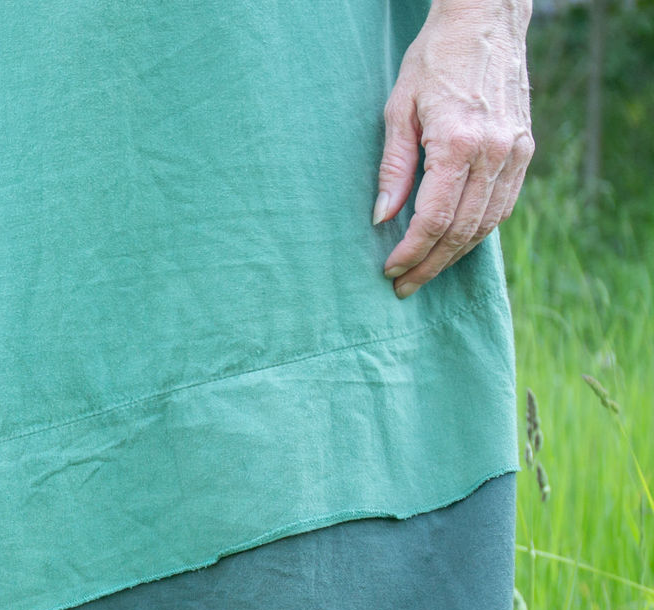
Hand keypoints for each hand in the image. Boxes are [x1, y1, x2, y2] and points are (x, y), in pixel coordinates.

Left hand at [375, 0, 533, 298]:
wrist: (484, 22)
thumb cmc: (433, 61)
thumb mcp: (398, 109)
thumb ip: (393, 167)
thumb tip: (382, 218)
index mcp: (458, 141)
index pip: (435, 217)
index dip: (412, 250)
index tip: (390, 269)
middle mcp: (494, 150)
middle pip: (463, 228)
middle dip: (431, 263)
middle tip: (404, 286)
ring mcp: (514, 149)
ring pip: (488, 221)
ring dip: (456, 253)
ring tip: (425, 271)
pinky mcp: (524, 146)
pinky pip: (504, 202)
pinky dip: (479, 229)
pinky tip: (455, 243)